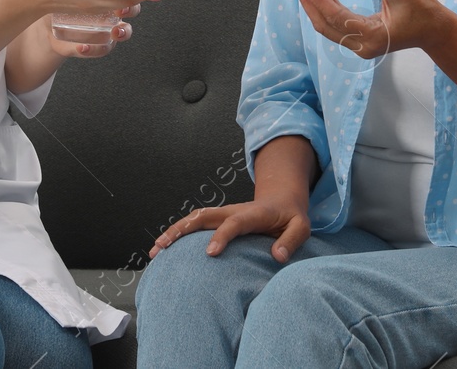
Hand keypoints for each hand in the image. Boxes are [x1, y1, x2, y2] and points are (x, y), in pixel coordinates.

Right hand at [148, 195, 310, 263]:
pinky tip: (163, 248)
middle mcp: (233, 211)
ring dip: (173, 232)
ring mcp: (223, 214)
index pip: (233, 223)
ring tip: (155, 251)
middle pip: (202, 217)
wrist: (283, 198)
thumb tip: (277, 256)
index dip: (221, 236)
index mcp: (253, 214)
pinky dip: (177, 233)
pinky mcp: (218, 219)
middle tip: (163, 247)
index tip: (210, 253)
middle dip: (181, 231)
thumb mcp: (301, 227)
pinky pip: (195, 224)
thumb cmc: (291, 216)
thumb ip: (291, 240)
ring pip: (193, 219)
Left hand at [289, 0, 449, 58]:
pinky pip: (335, 24)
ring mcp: (359, 45)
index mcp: (371, 36)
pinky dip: (324, 7)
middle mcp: (361, 46)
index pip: (334, 16)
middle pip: (323, 23)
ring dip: (313, 3)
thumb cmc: (422, 11)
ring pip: (326, 25)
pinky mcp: (360, 39)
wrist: (436, 31)